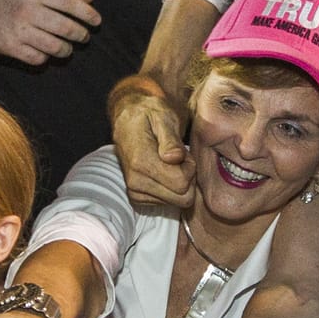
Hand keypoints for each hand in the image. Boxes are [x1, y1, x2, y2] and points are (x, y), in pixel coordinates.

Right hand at [0, 0, 102, 64]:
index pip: (71, 4)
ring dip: (66, 50)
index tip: (97, 21)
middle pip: (66, 29)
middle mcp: (27, 9)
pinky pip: (38, 59)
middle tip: (84, 36)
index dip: (88, 14)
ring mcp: (17, 30)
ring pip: (55, 48)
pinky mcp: (9, 47)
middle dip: (81, 35)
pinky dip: (46, 57)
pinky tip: (46, 51)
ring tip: (67, 47)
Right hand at [110, 90, 192, 208]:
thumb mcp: (163, 117)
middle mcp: (135, 182)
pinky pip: (168, 203)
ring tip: (170, 162)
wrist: (129, 118)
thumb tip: (174, 157)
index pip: (182, 184)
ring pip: (177, 202)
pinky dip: (171, 188)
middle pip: (182, 198)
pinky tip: (164, 170)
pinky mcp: (137, 198)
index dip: (189, 168)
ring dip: (180, 183)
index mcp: (141, 163)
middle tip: (179, 158)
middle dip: (187, 178)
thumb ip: (170, 139)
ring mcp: (135, 192)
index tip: (182, 152)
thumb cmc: (149, 114)